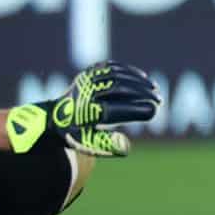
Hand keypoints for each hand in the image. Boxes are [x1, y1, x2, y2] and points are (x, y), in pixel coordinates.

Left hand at [7, 62, 159, 156]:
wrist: (55, 116)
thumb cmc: (78, 133)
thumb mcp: (90, 143)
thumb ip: (109, 145)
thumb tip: (126, 147)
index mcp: (84, 114)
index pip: (115, 110)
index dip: (136, 110)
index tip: (154, 111)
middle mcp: (84, 95)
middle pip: (118, 88)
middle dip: (141, 93)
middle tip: (158, 100)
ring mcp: (86, 81)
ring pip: (116, 75)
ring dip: (138, 81)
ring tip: (154, 89)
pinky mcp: (89, 72)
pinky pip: (112, 67)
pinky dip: (129, 71)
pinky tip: (143, 77)